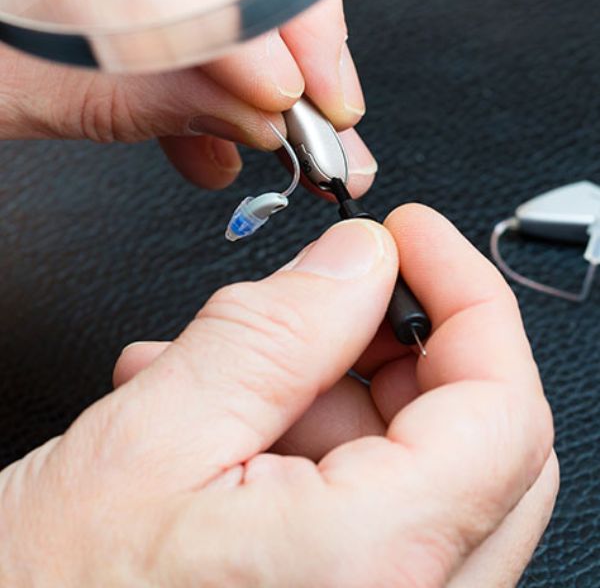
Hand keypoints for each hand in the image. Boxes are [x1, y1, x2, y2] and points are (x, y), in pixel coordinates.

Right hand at [0, 206, 556, 586]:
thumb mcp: (153, 437)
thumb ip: (275, 332)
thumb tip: (361, 261)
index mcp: (373, 569)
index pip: (505, 407)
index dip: (468, 295)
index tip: (416, 239)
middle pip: (479, 438)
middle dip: (401, 342)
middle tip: (330, 297)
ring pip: (425, 468)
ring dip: (336, 392)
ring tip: (223, 373)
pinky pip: (376, 509)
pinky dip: (317, 443)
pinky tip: (225, 426)